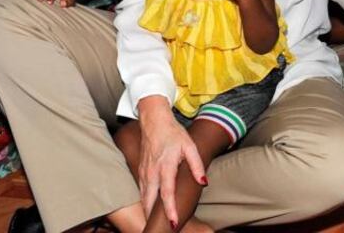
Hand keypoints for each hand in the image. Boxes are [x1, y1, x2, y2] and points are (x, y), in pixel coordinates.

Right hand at [138, 97, 205, 227]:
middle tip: (160, 230)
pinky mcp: (140, 172)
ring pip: (143, 198)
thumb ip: (197, 165)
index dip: (170, 209)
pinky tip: (149, 211)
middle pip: (150, 200)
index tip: (173, 222)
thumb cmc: (173, 134)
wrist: (154, 122)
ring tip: (154, 225)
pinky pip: (141, 192)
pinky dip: (144, 203)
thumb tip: (203, 182)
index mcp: (165, 166)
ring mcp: (144, 173)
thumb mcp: (189, 146)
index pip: (167, 193)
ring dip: (147, 212)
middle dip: (153, 217)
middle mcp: (151, 172)